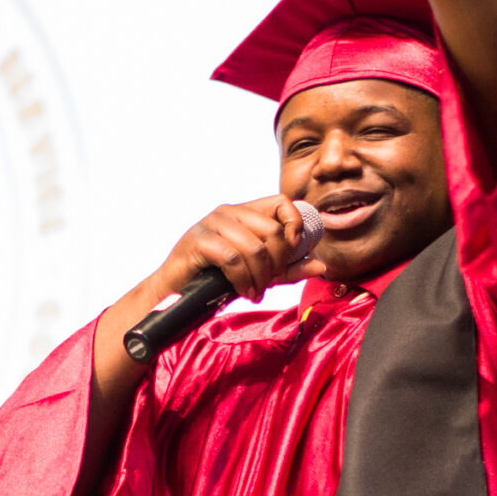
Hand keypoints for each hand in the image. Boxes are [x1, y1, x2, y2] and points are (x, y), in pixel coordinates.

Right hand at [152, 196, 324, 306]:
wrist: (175, 293)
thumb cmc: (216, 280)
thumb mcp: (259, 274)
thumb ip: (289, 269)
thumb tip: (321, 266)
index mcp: (244, 212)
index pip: (282, 202)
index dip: (295, 225)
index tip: (294, 252)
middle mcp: (229, 211)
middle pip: (273, 230)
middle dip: (278, 263)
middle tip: (269, 283)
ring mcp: (211, 223)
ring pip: (256, 247)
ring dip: (261, 276)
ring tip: (256, 291)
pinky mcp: (198, 241)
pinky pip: (233, 258)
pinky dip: (244, 279)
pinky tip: (244, 291)